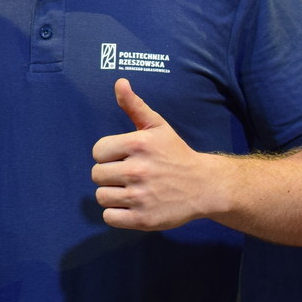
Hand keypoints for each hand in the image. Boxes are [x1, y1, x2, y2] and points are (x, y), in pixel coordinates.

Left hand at [91, 79, 227, 230]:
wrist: (204, 186)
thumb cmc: (175, 153)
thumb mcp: (157, 126)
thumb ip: (134, 105)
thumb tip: (119, 82)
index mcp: (138, 144)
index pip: (97, 151)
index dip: (108, 154)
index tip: (124, 156)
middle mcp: (137, 170)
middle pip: (97, 175)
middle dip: (110, 174)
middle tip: (130, 174)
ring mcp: (140, 197)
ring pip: (101, 196)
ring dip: (113, 194)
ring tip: (131, 190)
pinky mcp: (143, 219)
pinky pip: (110, 217)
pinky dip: (117, 213)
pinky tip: (131, 205)